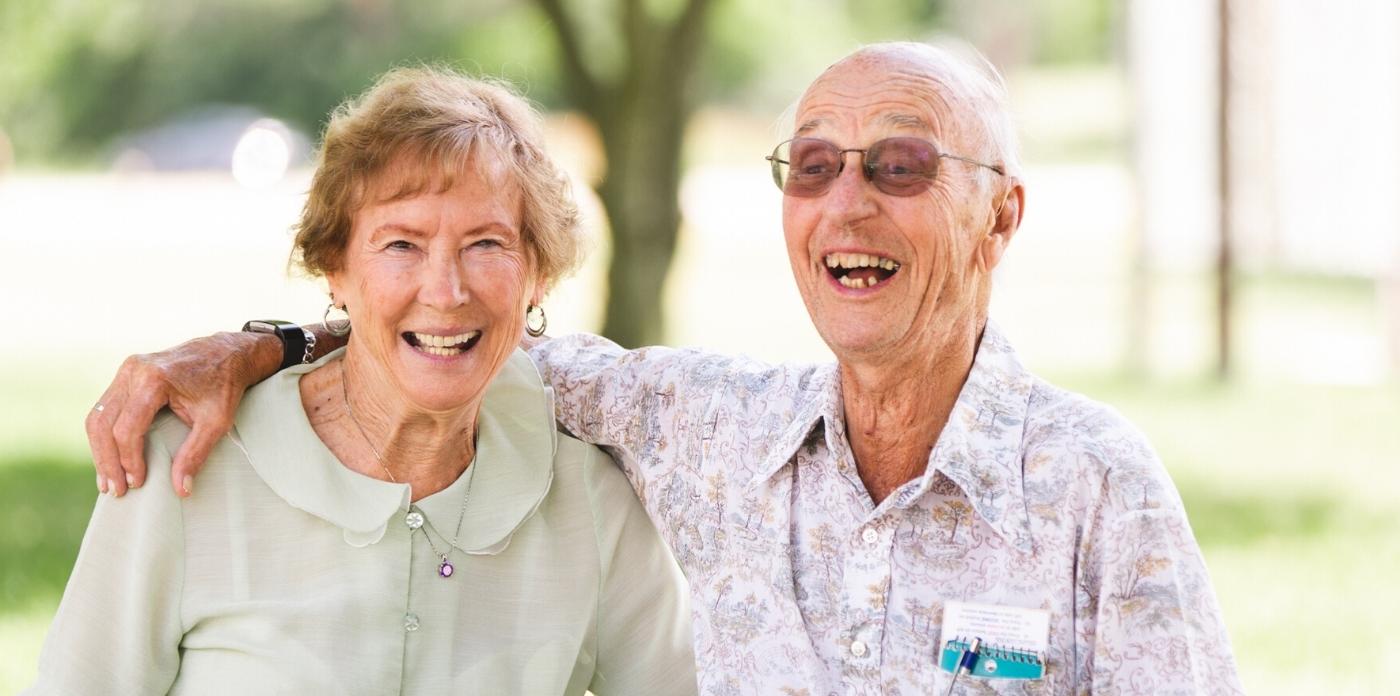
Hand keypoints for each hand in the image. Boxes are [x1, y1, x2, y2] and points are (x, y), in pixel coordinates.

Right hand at [87, 331, 279, 497]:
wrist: (227, 353)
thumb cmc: (224, 386)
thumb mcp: (216, 422)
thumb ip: (196, 454)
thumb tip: (181, 490)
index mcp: (154, 379)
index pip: (128, 428)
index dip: (129, 460)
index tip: (137, 483)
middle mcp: (133, 371)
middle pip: (104, 423)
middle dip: (107, 460)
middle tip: (115, 490)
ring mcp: (127, 370)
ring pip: (98, 416)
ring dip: (100, 450)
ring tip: (107, 480)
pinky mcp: (127, 374)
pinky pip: (106, 408)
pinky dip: (105, 435)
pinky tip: (110, 458)